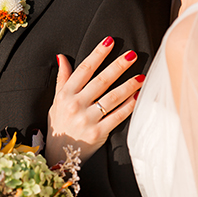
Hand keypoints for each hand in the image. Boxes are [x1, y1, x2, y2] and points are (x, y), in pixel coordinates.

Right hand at [46, 36, 144, 164]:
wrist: (59, 155)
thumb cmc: (59, 126)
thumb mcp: (56, 102)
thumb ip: (62, 79)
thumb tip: (62, 57)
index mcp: (65, 95)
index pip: (83, 70)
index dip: (97, 54)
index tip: (110, 41)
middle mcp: (75, 106)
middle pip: (101, 81)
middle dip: (118, 66)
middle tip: (132, 55)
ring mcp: (87, 120)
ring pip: (112, 97)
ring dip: (128, 85)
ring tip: (141, 76)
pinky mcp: (98, 133)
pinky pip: (118, 116)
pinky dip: (129, 105)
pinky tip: (138, 96)